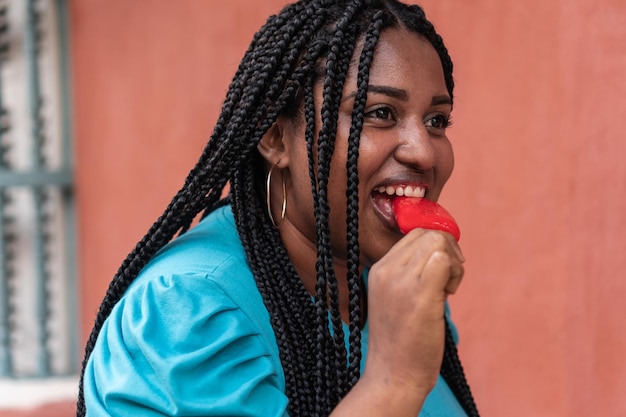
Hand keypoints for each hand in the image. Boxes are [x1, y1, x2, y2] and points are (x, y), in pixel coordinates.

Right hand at [364, 228, 464, 396]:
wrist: (394, 374)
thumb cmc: (402, 340)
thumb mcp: (396, 297)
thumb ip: (410, 272)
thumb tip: (442, 250)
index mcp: (379, 269)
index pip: (414, 234)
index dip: (437, 246)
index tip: (443, 271)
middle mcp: (386, 270)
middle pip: (428, 234)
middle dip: (449, 251)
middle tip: (449, 280)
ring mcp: (401, 282)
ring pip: (439, 243)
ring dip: (453, 263)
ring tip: (447, 290)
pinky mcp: (420, 295)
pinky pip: (444, 261)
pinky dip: (456, 273)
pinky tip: (449, 294)